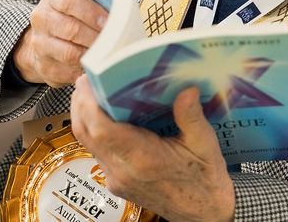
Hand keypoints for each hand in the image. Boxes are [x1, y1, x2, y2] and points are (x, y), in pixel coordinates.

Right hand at [11, 0, 107, 86]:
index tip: (110, 21)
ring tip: (110, 55)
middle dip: (96, 37)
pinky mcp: (44, 67)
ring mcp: (40, 45)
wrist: (45, 37)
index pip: (70, 2)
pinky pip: (68, 72)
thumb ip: (97, 3)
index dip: (92, 12)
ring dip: (92, 56)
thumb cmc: (73, 16)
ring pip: (69, 54)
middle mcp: (41, 19)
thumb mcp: (81, 0)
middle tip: (116, 41)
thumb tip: (123, 12)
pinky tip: (97, 68)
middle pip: (71, 29)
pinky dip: (85, 71)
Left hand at [70, 75, 234, 221]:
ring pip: (87, 142)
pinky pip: (97, 151)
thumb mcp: (205, 145)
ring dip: (85, 116)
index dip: (89, 103)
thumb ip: (192, 117)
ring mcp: (117, 178)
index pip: (102, 129)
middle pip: (86, 133)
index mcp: (144, 159)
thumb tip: (185, 89)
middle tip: (88, 78)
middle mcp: (124, 170)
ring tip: (93, 91)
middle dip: (81, 103)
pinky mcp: (116, 182)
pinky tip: (106, 115)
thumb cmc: (205, 181)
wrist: (203, 214)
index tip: (90, 80)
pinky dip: (94, 130)